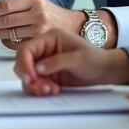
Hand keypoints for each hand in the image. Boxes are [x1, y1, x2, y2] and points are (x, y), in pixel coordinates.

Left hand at [0, 0, 83, 48]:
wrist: (72, 25)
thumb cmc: (50, 13)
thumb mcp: (36, 3)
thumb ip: (17, 5)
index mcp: (34, 0)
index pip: (5, 5)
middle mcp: (38, 14)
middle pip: (5, 20)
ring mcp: (39, 30)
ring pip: (9, 33)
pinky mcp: (39, 42)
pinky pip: (16, 43)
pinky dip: (5, 41)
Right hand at [12, 28, 128, 95]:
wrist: (105, 71)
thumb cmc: (95, 59)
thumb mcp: (79, 58)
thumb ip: (57, 62)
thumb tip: (37, 68)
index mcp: (49, 38)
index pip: (27, 48)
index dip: (24, 63)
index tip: (30, 78)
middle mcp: (44, 49)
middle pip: (23, 62)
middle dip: (28, 77)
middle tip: (40, 89)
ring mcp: (45, 63)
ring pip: (28, 75)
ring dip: (35, 85)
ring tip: (50, 91)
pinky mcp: (48, 75)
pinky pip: (36, 83)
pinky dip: (40, 89)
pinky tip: (53, 91)